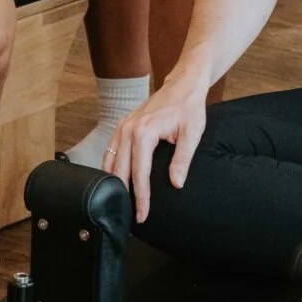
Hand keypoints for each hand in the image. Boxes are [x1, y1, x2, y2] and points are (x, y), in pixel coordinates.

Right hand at [105, 73, 210, 223]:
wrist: (183, 84)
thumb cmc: (189, 107)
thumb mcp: (192, 133)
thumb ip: (182, 159)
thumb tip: (176, 183)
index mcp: (144, 132)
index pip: (139, 173)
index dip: (140, 197)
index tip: (142, 215)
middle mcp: (128, 129)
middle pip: (119, 170)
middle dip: (124, 195)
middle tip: (131, 217)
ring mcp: (122, 126)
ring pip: (109, 161)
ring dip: (114, 183)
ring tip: (122, 203)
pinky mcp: (122, 126)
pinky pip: (110, 151)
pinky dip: (110, 168)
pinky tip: (116, 181)